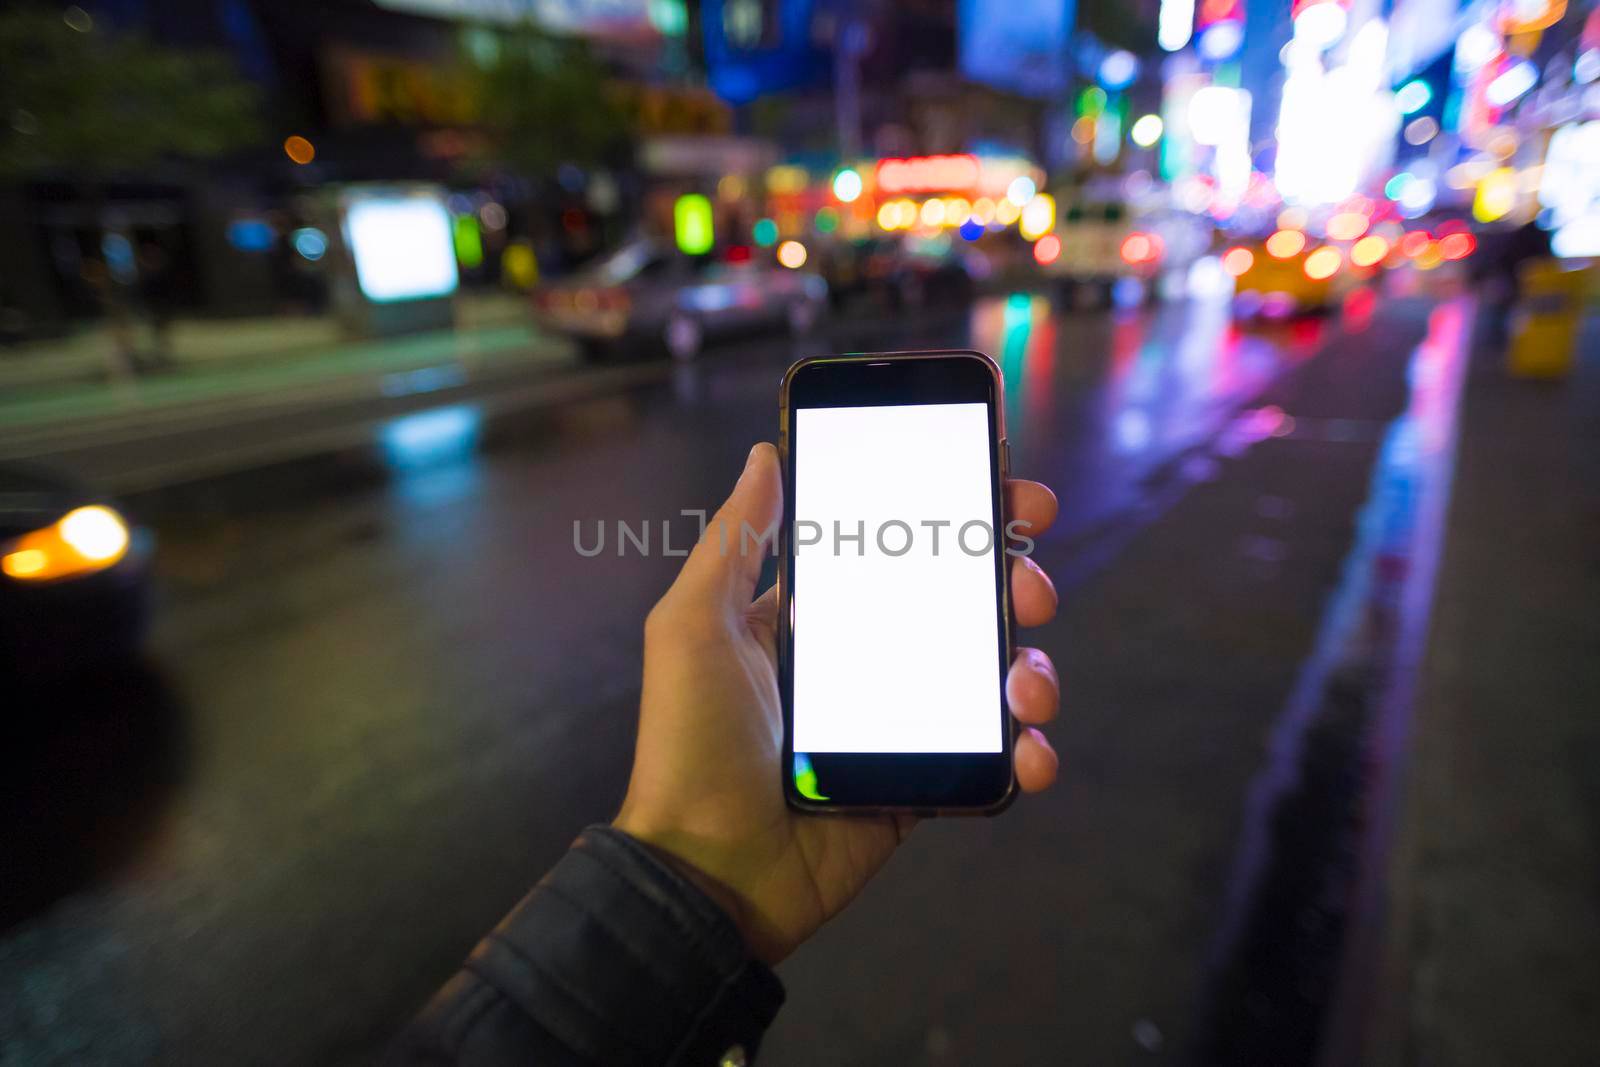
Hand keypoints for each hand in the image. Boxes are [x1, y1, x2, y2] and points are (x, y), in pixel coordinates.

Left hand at [614, 443, 1061, 964]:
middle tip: (1027, 583)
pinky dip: (1028, 750)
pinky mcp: (925, 782)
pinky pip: (994, 756)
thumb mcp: (693, 625)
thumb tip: (764, 453)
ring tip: (1023, 685)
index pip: (897, 544)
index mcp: (816, 613)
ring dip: (1031, 667)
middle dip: (1013, 580)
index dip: (956, 511)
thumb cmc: (690, 740)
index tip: (1006, 488)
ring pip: (992, 672)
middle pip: (963, 599)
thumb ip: (734, 541)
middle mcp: (866, 656)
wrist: (708, 870)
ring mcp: (901, 721)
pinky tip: (1028, 749)